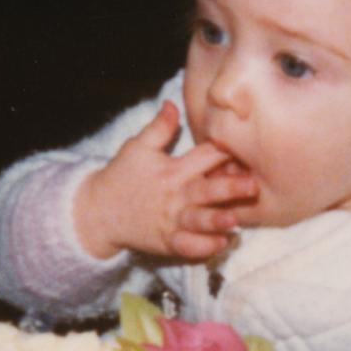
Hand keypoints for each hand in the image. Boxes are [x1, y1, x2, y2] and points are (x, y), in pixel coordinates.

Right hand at [74, 102, 257, 260]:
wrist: (97, 212)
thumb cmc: (122, 177)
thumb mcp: (137, 147)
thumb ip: (159, 127)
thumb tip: (173, 103)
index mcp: (173, 169)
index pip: (205, 156)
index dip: (226, 151)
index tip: (250, 147)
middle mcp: (176, 195)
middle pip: (206, 190)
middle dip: (230, 189)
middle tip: (253, 186)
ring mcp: (172, 221)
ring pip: (198, 221)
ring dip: (216, 221)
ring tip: (234, 221)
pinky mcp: (167, 242)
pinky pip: (187, 247)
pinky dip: (203, 248)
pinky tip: (221, 244)